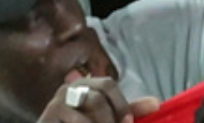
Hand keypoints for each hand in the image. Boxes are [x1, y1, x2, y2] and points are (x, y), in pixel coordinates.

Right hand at [37, 78, 157, 122]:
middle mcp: (70, 89)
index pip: (108, 85)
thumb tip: (157, 103)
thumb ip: (128, 111)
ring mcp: (56, 104)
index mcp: (88, 85)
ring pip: (85, 113)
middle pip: (97, 99)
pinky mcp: (47, 117)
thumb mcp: (108, 118)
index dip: (121, 105)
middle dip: (109, 120)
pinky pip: (75, 122)